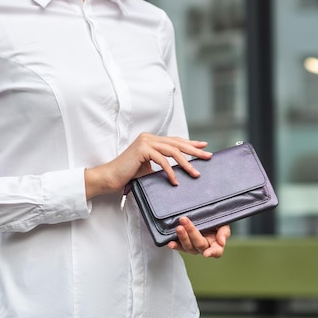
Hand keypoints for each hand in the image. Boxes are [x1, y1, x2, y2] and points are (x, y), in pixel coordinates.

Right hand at [84, 132, 211, 198]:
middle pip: (177, 143)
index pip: (175, 140)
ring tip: (195, 173)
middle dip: (194, 150)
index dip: (190, 143)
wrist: (110, 177)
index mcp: (151, 139)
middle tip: (207, 156)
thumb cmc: (128, 174)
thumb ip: (161, 162)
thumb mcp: (149, 167)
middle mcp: (149, 137)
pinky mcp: (142, 150)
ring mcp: (145, 142)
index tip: (203, 146)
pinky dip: (170, 171)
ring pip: (172, 151)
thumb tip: (179, 167)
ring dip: (186, 163)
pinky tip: (175, 180)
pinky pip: (162, 161)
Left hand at [168, 217, 229, 257]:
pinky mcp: (184, 244)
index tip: (206, 253)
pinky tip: (170, 242)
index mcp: (216, 244)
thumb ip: (224, 232)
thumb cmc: (216, 221)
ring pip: (188, 246)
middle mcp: (204, 247)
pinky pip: (179, 246)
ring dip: (183, 237)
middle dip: (192, 233)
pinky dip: (175, 245)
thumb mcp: (223, 224)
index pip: (216, 251)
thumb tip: (222, 242)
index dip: (212, 253)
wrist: (206, 216)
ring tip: (178, 228)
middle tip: (184, 221)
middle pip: (199, 244)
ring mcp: (193, 247)